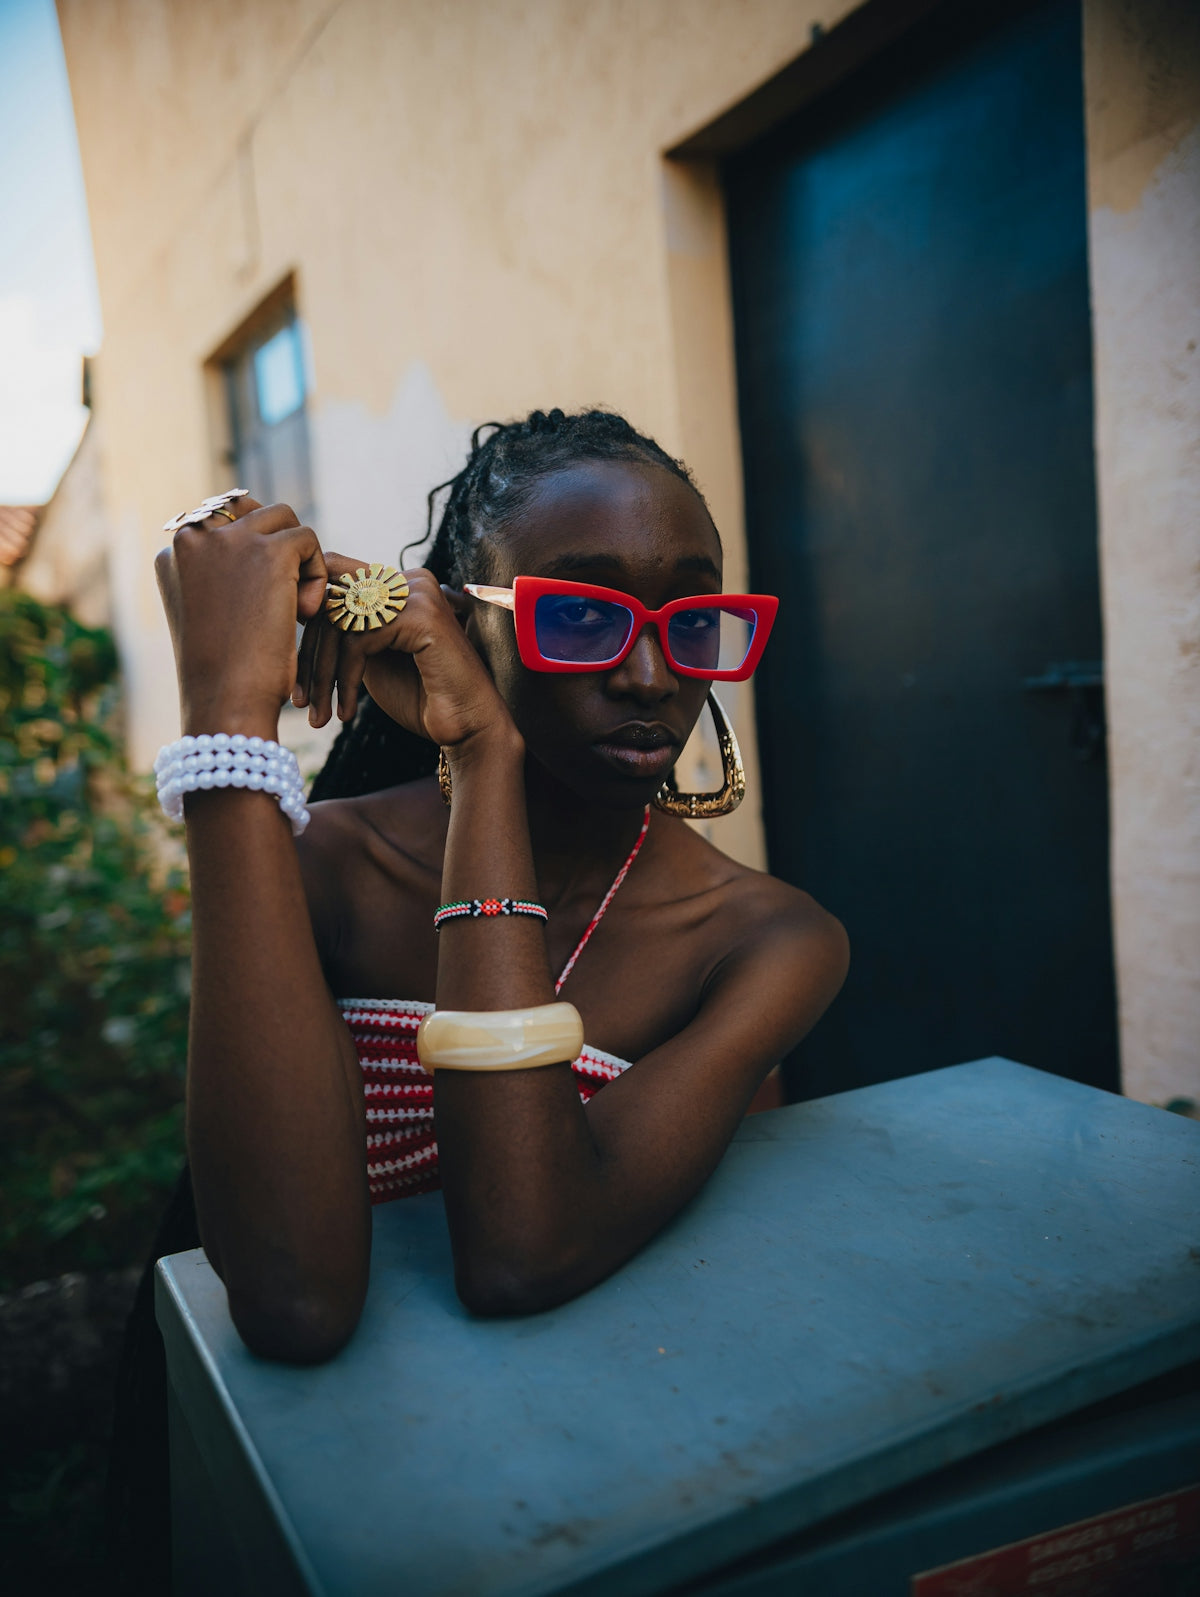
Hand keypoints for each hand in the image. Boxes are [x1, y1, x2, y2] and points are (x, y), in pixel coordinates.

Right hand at [155, 498, 327, 736]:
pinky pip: (308, 541)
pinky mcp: (269, 552)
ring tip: (296, 608)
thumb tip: (255, 551)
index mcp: (171, 554)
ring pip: (284, 520)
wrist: (227, 699)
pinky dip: (316, 576)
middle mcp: (192, 537)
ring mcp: (229, 540)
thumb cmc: (221, 673)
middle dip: (276, 547)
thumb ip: (218, 577)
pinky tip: (304, 615)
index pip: (221, 525)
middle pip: (252, 512)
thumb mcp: (207, 616)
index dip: (252, 559)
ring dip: (299, 560)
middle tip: (283, 598)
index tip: (256, 603)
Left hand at [294, 557, 514, 751]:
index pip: (333, 582)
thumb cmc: (420, 697)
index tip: (296, 674)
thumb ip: (344, 630)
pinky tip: (347, 712)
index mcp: (399, 584)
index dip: (307, 626)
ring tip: (318, 715)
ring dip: (322, 675)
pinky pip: (358, 640)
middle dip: (309, 656)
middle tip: (300, 701)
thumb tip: (296, 611)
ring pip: (339, 622)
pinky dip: (345, 680)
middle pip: (331, 600)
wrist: (467, 728)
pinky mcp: (421, 615)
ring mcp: (417, 592)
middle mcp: (409, 579)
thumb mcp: (370, 657)